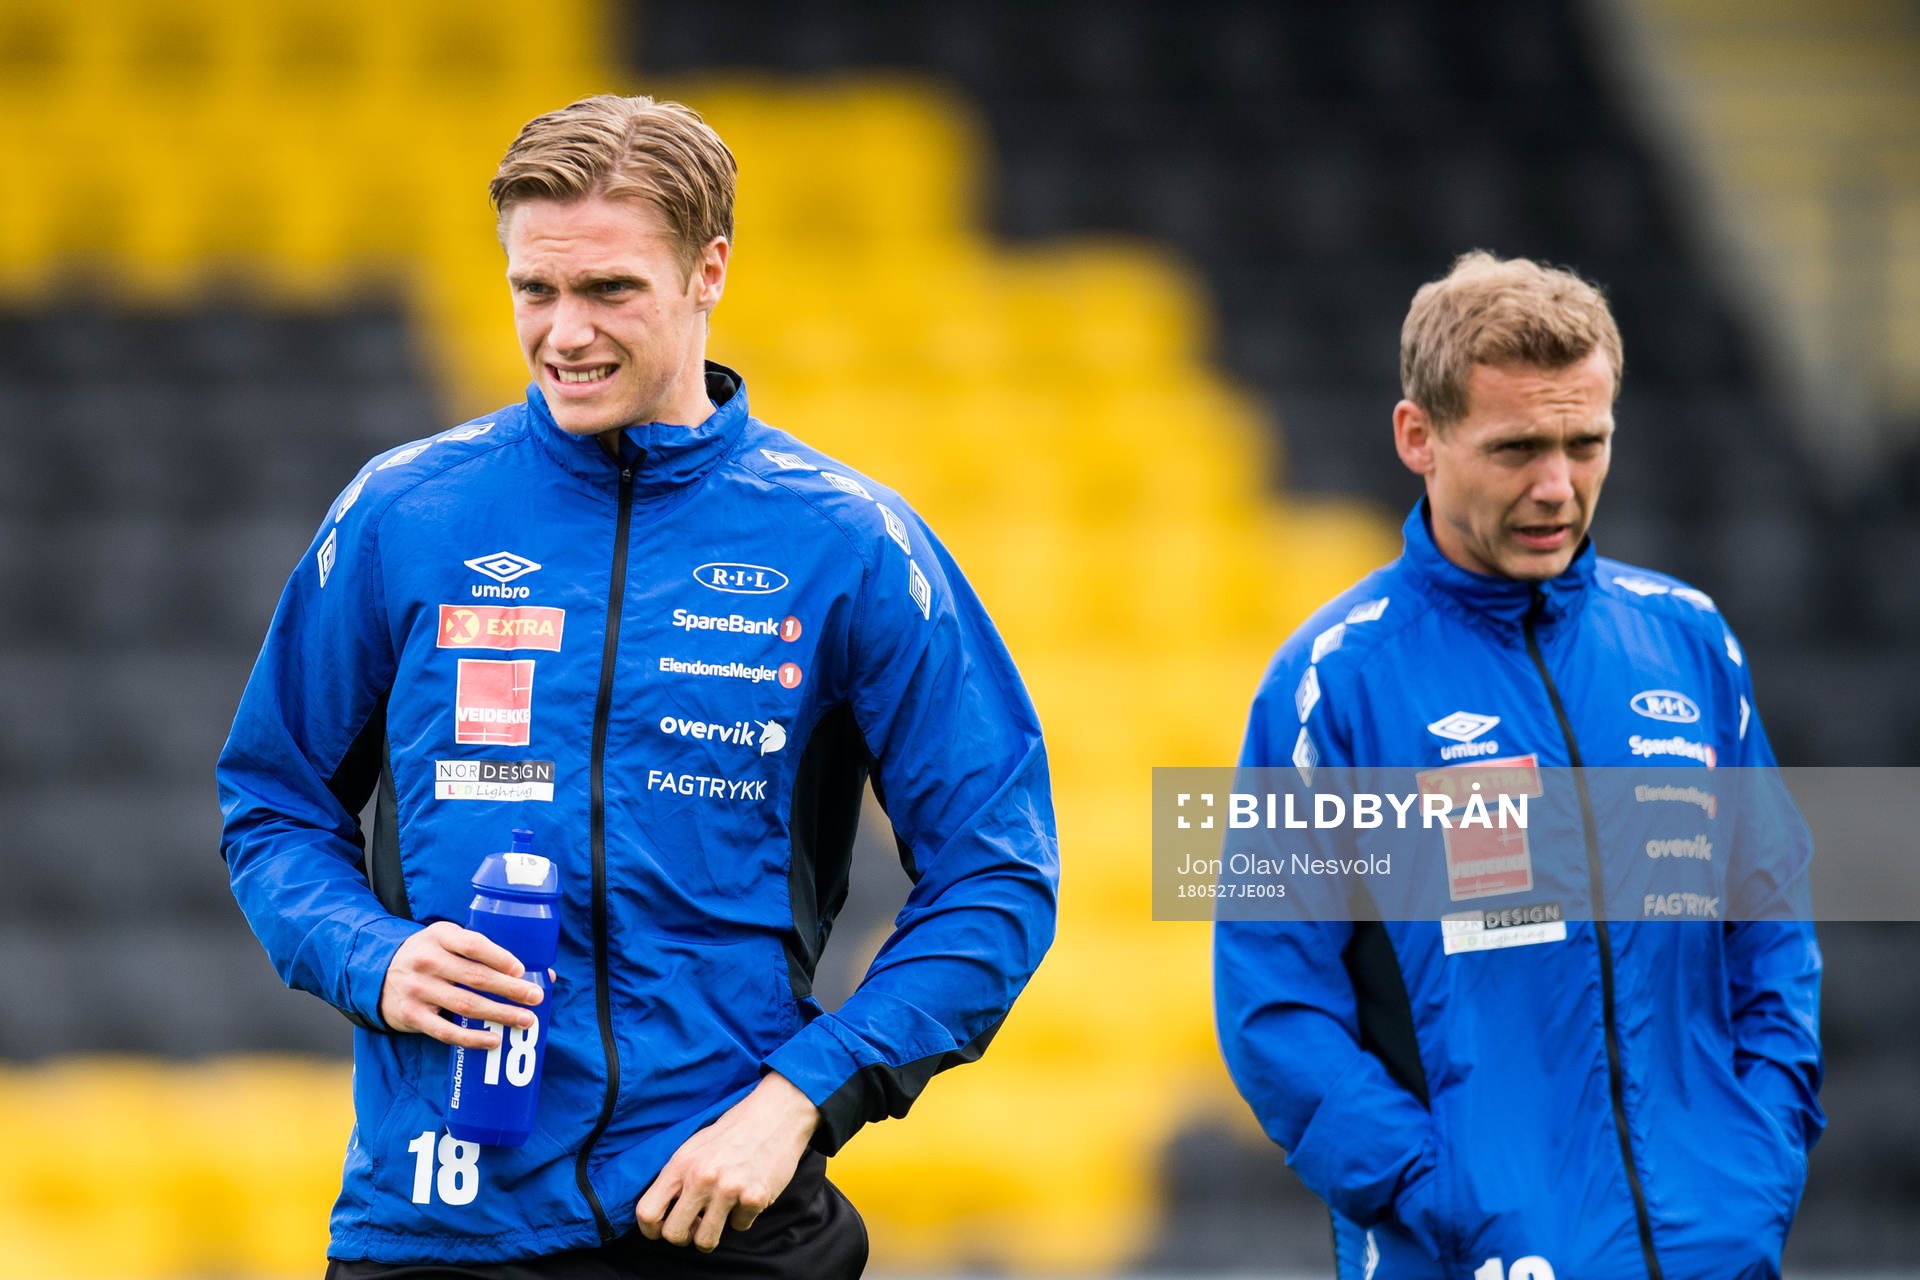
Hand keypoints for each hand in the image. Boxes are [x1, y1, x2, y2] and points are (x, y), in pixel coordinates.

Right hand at [378, 920, 542, 1048]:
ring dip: (499, 1014)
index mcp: (440, 936)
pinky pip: (446, 1031)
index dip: (499, 957)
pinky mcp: (412, 1015)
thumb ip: (482, 951)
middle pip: (476, 977)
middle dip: (510, 989)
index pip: (473, 945)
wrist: (376, 972)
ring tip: (525, 1020)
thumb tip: (538, 970)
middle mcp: (427, 961)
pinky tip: (493, 1039)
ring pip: (466, 1005)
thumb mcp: (446, 940)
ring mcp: (418, 989)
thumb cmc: (428, 954)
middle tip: (536, 997)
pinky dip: (472, 1038)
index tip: (522, 970)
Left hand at [636, 1071, 819, 1250]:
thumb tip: (663, 1211)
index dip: (650, 1230)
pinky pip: (740, 1226)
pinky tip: (748, 1194)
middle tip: (695, 1227)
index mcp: (681, 1164)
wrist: (776, 1114)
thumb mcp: (695, 1146)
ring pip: (706, 1241)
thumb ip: (678, 1177)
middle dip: (683, 1237)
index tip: (661, 1231)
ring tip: (721, 1215)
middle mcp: (701, 1178)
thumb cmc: (734, 1130)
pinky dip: (743, 1216)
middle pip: (674, 1234)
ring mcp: (728, 1189)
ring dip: (712, 1233)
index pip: (647, 1212)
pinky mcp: (755, 1197)